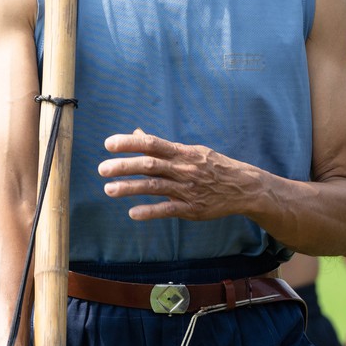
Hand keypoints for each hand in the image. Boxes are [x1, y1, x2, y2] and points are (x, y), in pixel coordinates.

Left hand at [98, 130, 262, 221]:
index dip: (129, 143)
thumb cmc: (212, 166)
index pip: (152, 144)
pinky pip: (168, 210)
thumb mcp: (190, 151)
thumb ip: (161, 146)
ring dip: (130, 188)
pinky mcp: (192, 209)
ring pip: (155, 187)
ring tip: (109, 189)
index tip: (109, 144)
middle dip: (124, 166)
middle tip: (102, 169)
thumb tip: (137, 132)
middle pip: (150, 165)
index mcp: (182, 152)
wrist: (243, 187)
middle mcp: (183, 168)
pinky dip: (150, 211)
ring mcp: (187, 189)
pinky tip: (132, 213)